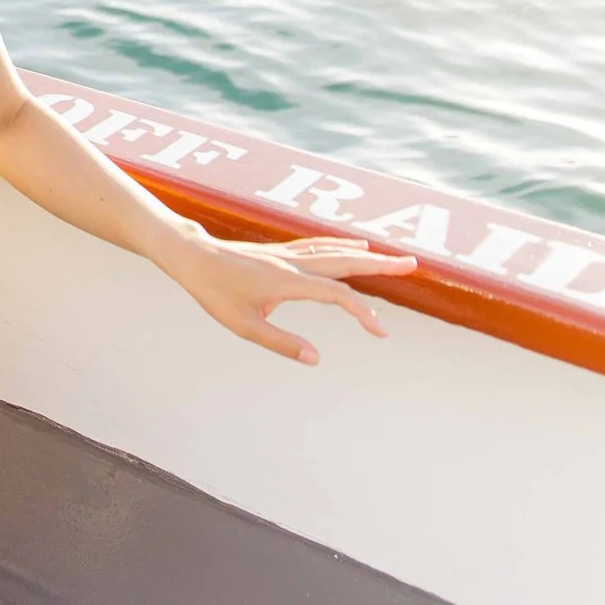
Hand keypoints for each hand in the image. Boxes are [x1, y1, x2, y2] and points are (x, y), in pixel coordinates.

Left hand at [155, 231, 417, 363]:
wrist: (192, 255)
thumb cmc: (214, 291)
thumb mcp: (244, 325)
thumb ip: (281, 343)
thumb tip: (316, 359)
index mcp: (288, 282)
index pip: (337, 295)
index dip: (363, 313)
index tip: (380, 331)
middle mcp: (293, 264)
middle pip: (345, 261)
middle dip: (380, 265)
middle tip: (413, 264)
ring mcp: (288, 254)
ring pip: (335, 250)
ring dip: (366, 253)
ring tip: (393, 258)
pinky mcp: (281, 251)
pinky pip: (319, 245)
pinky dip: (342, 244)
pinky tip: (354, 245)